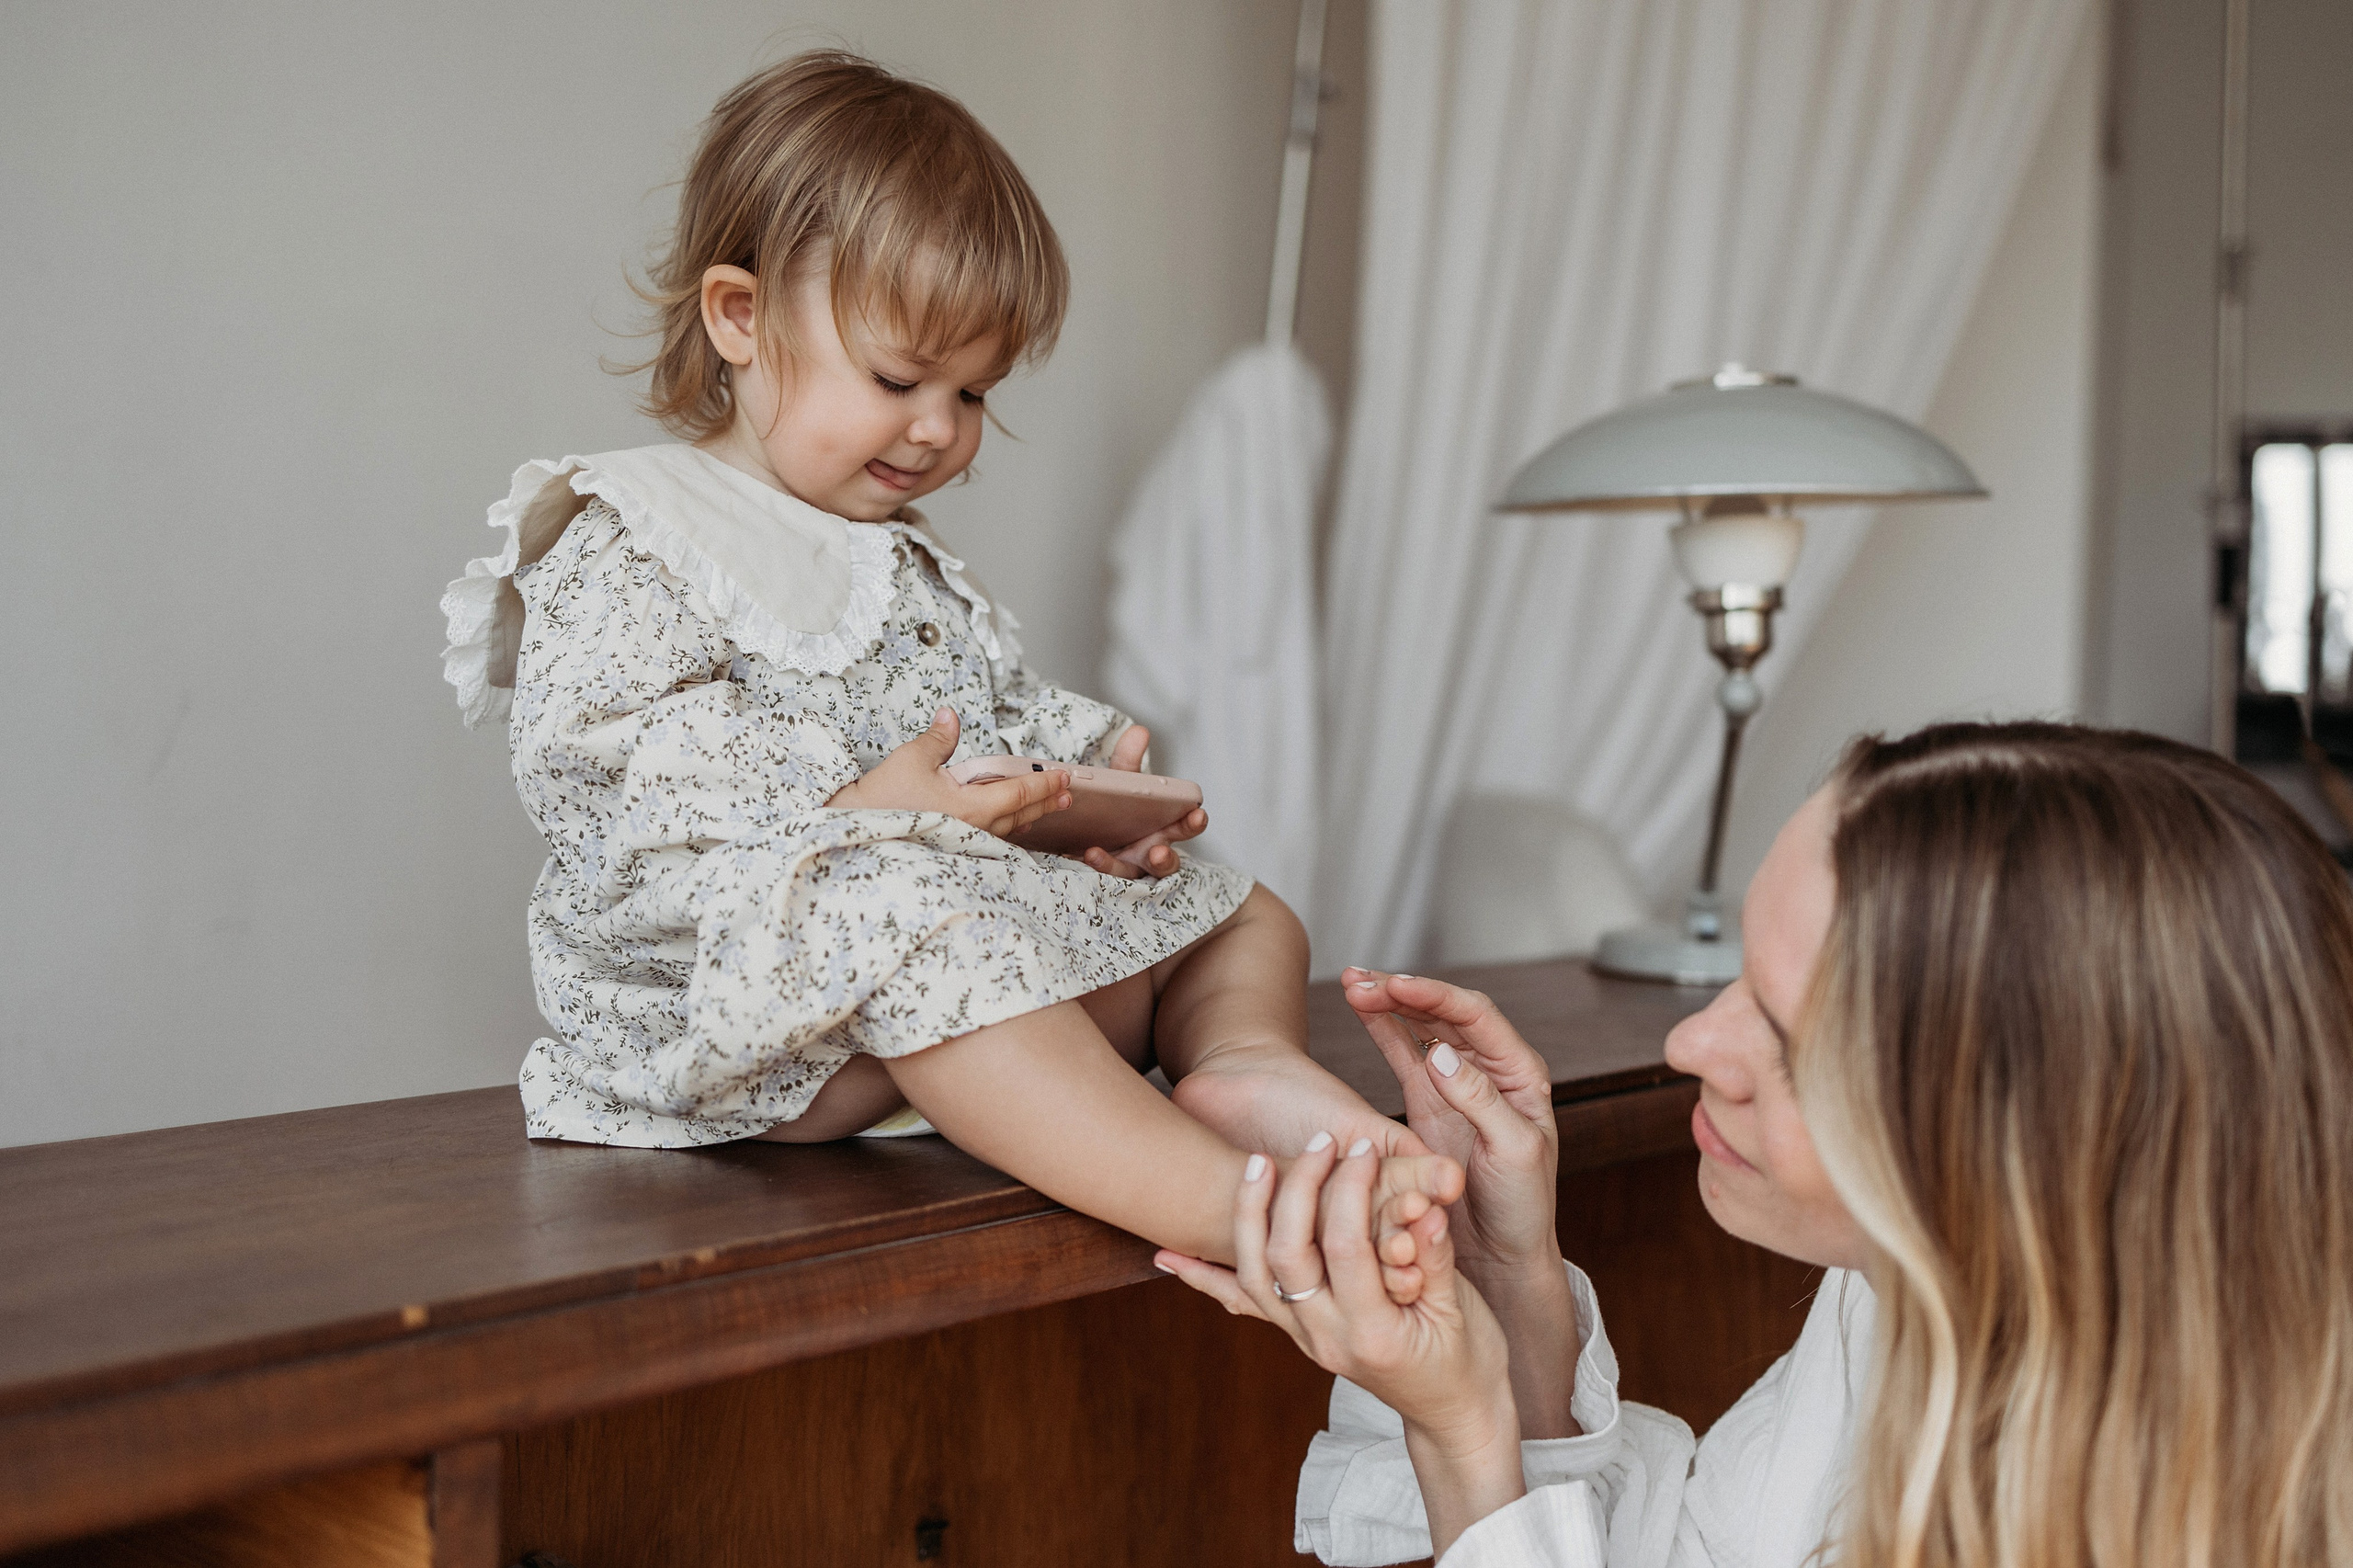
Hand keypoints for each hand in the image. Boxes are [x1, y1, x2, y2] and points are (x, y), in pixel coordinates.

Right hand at [829, 708, 1070, 837]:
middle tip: (1068, 793)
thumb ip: (939, 738)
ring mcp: (963, 842)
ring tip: (1046, 809)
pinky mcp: (951, 849)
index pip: (1020, 793)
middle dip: (1046, 802)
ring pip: (1007, 830)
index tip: (1064, 776)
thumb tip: (951, 715)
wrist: (854, 836)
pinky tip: (1009, 827)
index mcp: (972, 808)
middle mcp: (974, 829)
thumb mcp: (912, 760)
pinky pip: (989, 839)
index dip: (1045, 783)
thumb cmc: (882, 801)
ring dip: (1029, 816)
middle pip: (1020, 814)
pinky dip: (1006, 829)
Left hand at [1080, 724, 1207, 878]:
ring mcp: (1132, 865)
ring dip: (1118, 866)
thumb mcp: (1124, 783)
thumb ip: (1129, 761)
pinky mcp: (1109, 872)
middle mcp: (1153, 849)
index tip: (1197, 813)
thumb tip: (1139, 731)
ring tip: (1099, 855)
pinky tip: (1085, 853)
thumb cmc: (1120, 807)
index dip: (1195, 821)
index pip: (1186, 824)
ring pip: (1131, 875)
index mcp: (1165, 825)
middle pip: (1167, 860)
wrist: (1089, 831)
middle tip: (1158, 852)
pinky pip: (1105, 874)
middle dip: (1165, 858)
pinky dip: (1097, 864)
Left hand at [1155, 1138, 1525, 1556]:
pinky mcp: (1295, 1335)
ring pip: (1253, 1275)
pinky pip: (1241, 1304)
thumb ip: (1436, 1259)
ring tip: (1255, 1162)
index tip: (1363, 1147)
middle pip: (1288, 1254)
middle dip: (1298, 1189)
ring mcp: (1304, 1340)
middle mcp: (1327, 1340)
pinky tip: (1167, 1255)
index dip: (1352, 1190)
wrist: (1453, 1417)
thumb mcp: (1464, 1310)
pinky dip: (1202, 1278)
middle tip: (1319, 1143)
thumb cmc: (1468, 1361)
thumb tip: (1424, 1209)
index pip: (1346, 1247)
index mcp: (1374, 1332)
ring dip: (1249, 1215)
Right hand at [1344, 970, 1560, 1282]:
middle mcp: (1490, 1069)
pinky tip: (1360, 1009)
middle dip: (1403, 992)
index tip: (1398, 986)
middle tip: (1362, 980)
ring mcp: (1456, 1083)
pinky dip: (1382, 1030)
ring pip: (1421, 1028)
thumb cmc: (1524, 1206)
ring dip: (1388, 1003)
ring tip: (1353, 984)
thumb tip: (1442, 1054)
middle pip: (1444, 1013)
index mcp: (1521, 1073)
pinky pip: (1404, 1054)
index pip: (1477, 1018)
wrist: (1503, 1253)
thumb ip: (1481, 1101)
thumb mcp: (1514, 1152)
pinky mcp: (1429, 1102)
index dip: (1436, 997)